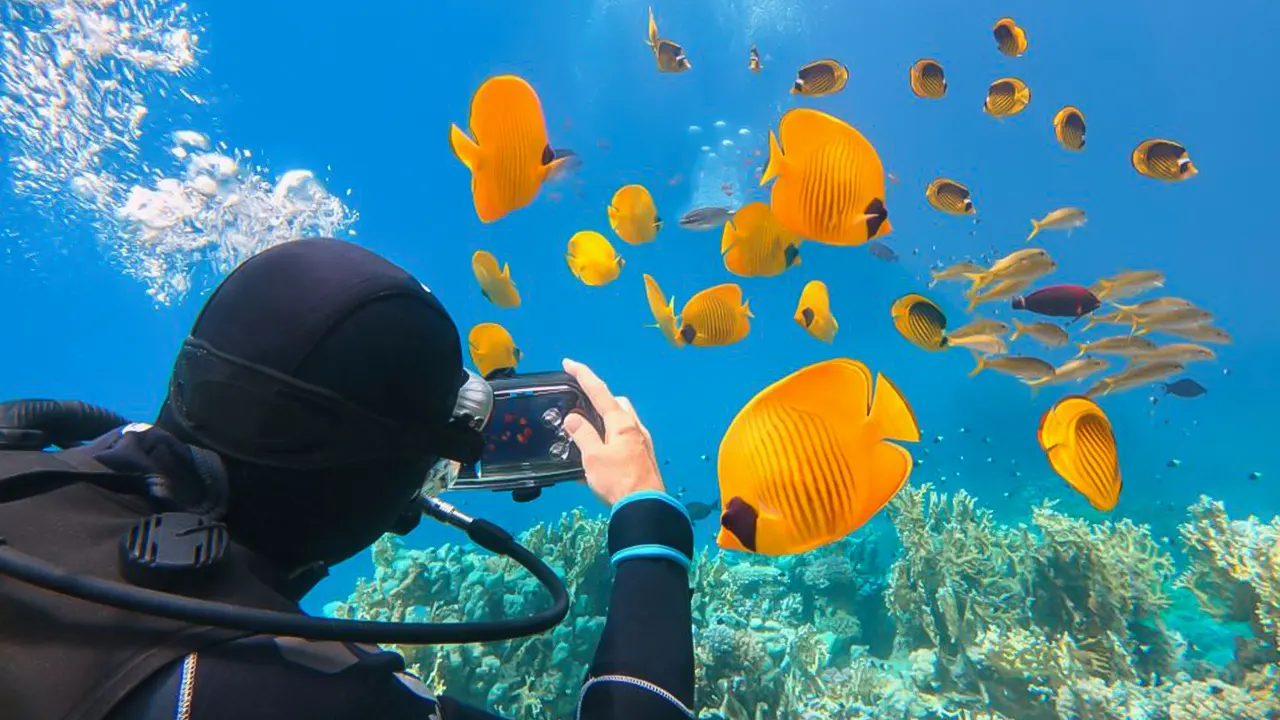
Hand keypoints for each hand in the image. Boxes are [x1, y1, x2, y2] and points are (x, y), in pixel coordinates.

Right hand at [560, 358, 664, 506]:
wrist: (645, 507)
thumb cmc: (617, 480)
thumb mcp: (593, 457)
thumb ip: (582, 434)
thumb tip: (573, 418)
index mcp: (621, 422)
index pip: (599, 391)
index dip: (583, 375)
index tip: (568, 363)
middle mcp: (635, 427)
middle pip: (617, 403)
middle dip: (599, 398)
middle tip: (581, 404)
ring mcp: (643, 442)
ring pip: (624, 420)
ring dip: (606, 419)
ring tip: (589, 430)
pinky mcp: (645, 457)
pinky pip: (626, 437)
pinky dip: (612, 436)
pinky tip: (602, 452)